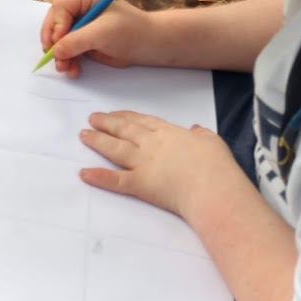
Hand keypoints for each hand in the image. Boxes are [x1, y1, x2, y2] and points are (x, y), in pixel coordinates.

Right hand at [40, 0, 156, 76]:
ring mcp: (80, 24)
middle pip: (55, 23)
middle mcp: (80, 7)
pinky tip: (73, 70)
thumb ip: (77, 41)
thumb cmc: (130, 31)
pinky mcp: (83, 40)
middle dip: (54, 43)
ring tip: (66, 69)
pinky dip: (67, 61)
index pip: (60, 7)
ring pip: (58, 40)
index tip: (57, 43)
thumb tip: (56, 52)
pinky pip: (67, 50)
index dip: (55, 25)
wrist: (149, 45)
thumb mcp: (102, 34)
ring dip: (60, 56)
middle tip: (56, 59)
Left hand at [78, 110, 238, 218]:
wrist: (211, 187)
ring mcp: (143, 163)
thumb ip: (201, 135)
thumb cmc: (216, 165)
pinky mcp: (139, 184)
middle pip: (125, 130)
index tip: (116, 114)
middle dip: (107, 123)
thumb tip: (196, 130)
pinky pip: (114, 180)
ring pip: (115, 149)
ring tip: (84, 135)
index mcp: (170, 133)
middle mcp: (152, 144)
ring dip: (98, 141)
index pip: (144, 122)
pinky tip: (83, 173)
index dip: (127, 116)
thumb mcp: (213, 142)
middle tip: (92, 118)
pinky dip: (98, 176)